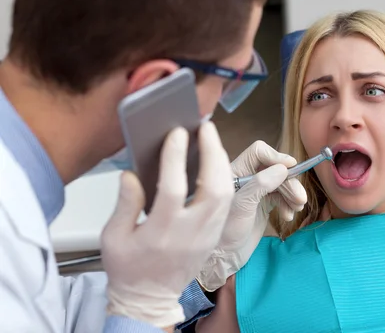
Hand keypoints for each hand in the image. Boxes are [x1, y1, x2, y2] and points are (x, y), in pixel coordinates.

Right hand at [101, 122, 233, 327]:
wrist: (149, 300)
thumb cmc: (129, 269)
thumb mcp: (113, 237)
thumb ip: (124, 204)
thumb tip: (131, 174)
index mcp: (160, 232)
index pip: (174, 189)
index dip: (176, 158)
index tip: (177, 133)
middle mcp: (190, 233)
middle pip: (213, 189)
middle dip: (213, 153)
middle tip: (206, 129)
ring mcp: (207, 236)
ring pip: (226, 195)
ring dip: (222, 164)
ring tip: (212, 140)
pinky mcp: (214, 237)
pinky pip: (227, 204)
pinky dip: (225, 179)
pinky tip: (216, 163)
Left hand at [196, 140, 306, 291]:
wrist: (222, 259)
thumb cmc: (224, 233)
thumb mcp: (241, 207)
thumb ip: (260, 185)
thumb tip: (283, 168)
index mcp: (234, 172)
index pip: (258, 152)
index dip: (276, 156)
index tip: (291, 167)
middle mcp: (246, 178)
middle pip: (274, 168)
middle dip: (289, 181)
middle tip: (299, 198)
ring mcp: (256, 191)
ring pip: (281, 182)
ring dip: (292, 193)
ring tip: (296, 208)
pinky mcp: (264, 203)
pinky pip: (282, 196)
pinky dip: (289, 203)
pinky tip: (288, 216)